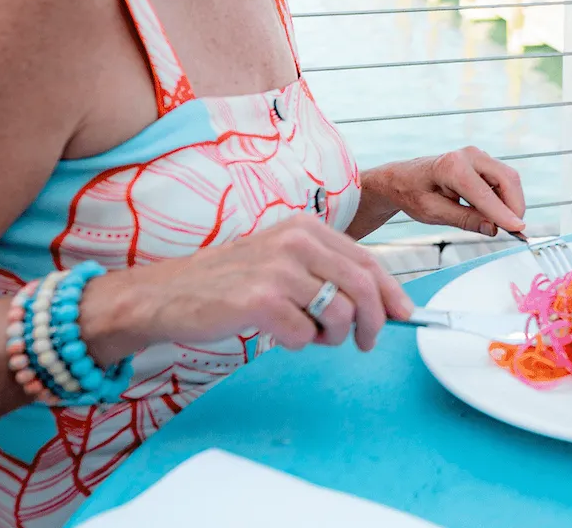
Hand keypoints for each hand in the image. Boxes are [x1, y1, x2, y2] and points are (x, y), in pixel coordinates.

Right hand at [77, 215, 414, 361]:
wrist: (167, 294)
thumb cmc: (229, 282)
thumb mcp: (282, 260)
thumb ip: (327, 272)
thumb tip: (383, 301)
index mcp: (306, 227)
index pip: (368, 261)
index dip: (391, 292)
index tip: (404, 315)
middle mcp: (296, 241)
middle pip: (363, 288)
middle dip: (373, 322)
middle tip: (364, 342)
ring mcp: (278, 269)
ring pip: (339, 314)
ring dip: (331, 336)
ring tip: (307, 333)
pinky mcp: (260, 300)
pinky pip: (304, 336)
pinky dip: (297, 344)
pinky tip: (276, 333)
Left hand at [368, 147, 526, 237]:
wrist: (403, 178)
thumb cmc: (414, 195)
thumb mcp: (434, 213)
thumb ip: (465, 220)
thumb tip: (494, 229)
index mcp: (451, 167)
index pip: (484, 194)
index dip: (503, 213)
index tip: (519, 229)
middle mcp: (468, 155)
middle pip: (506, 179)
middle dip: (515, 206)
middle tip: (515, 230)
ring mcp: (477, 156)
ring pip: (508, 178)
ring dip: (511, 202)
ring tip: (503, 224)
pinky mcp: (482, 161)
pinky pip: (503, 179)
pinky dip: (505, 197)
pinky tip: (497, 214)